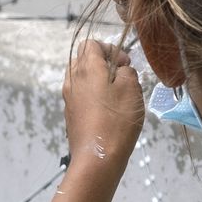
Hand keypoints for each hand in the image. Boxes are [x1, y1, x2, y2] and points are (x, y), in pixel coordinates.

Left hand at [62, 39, 143, 176]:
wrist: (97, 158)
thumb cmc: (117, 120)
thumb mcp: (132, 88)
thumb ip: (127, 71)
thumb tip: (120, 71)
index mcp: (86, 68)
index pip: (91, 43)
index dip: (110, 48)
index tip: (126, 64)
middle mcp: (72, 79)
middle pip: (83, 58)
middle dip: (103, 61)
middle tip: (122, 75)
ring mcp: (69, 98)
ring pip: (81, 76)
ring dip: (98, 78)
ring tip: (116, 92)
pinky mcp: (71, 114)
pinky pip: (81, 94)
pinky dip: (93, 94)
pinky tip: (108, 109)